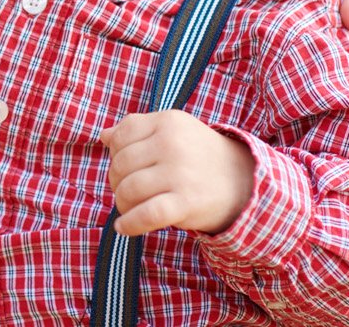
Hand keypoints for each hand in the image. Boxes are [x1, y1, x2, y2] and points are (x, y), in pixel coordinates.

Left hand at [100, 111, 252, 237]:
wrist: (245, 183)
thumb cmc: (199, 156)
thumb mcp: (173, 132)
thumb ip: (138, 131)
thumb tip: (103, 136)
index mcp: (168, 121)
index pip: (120, 136)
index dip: (114, 154)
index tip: (124, 167)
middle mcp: (172, 143)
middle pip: (120, 165)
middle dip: (116, 181)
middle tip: (127, 191)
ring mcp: (180, 173)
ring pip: (128, 189)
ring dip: (122, 204)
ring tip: (129, 208)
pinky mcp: (186, 202)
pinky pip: (146, 214)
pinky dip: (130, 224)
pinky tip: (123, 227)